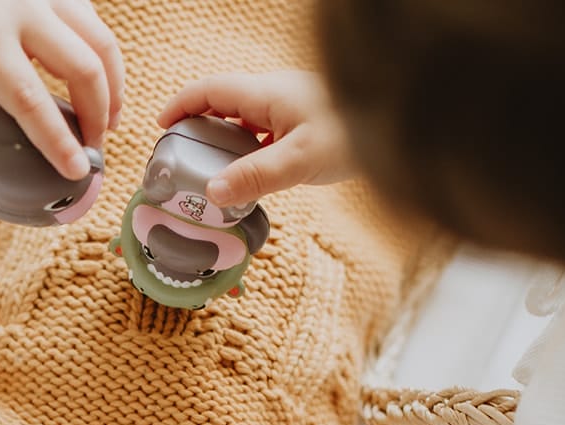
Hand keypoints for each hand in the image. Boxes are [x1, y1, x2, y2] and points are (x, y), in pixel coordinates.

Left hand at [0, 0, 123, 179]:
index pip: (30, 99)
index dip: (57, 141)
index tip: (77, 171)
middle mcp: (22, 7)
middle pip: (84, 69)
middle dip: (97, 117)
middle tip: (92, 150)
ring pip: (100, 41)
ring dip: (112, 86)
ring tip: (107, 120)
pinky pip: (91, 21)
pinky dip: (100, 56)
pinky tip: (92, 79)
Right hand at [157, 70, 353, 206]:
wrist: (402, 125)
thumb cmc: (354, 134)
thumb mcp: (299, 160)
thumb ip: (255, 177)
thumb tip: (213, 193)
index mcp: (266, 94)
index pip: (211, 90)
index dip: (181, 105)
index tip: (162, 128)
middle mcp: (276, 96)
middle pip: (224, 105)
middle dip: (198, 128)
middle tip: (183, 160)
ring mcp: (292, 109)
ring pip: (246, 122)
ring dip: (225, 144)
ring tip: (213, 175)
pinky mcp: (306, 124)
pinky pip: (265, 135)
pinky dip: (250, 152)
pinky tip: (253, 176)